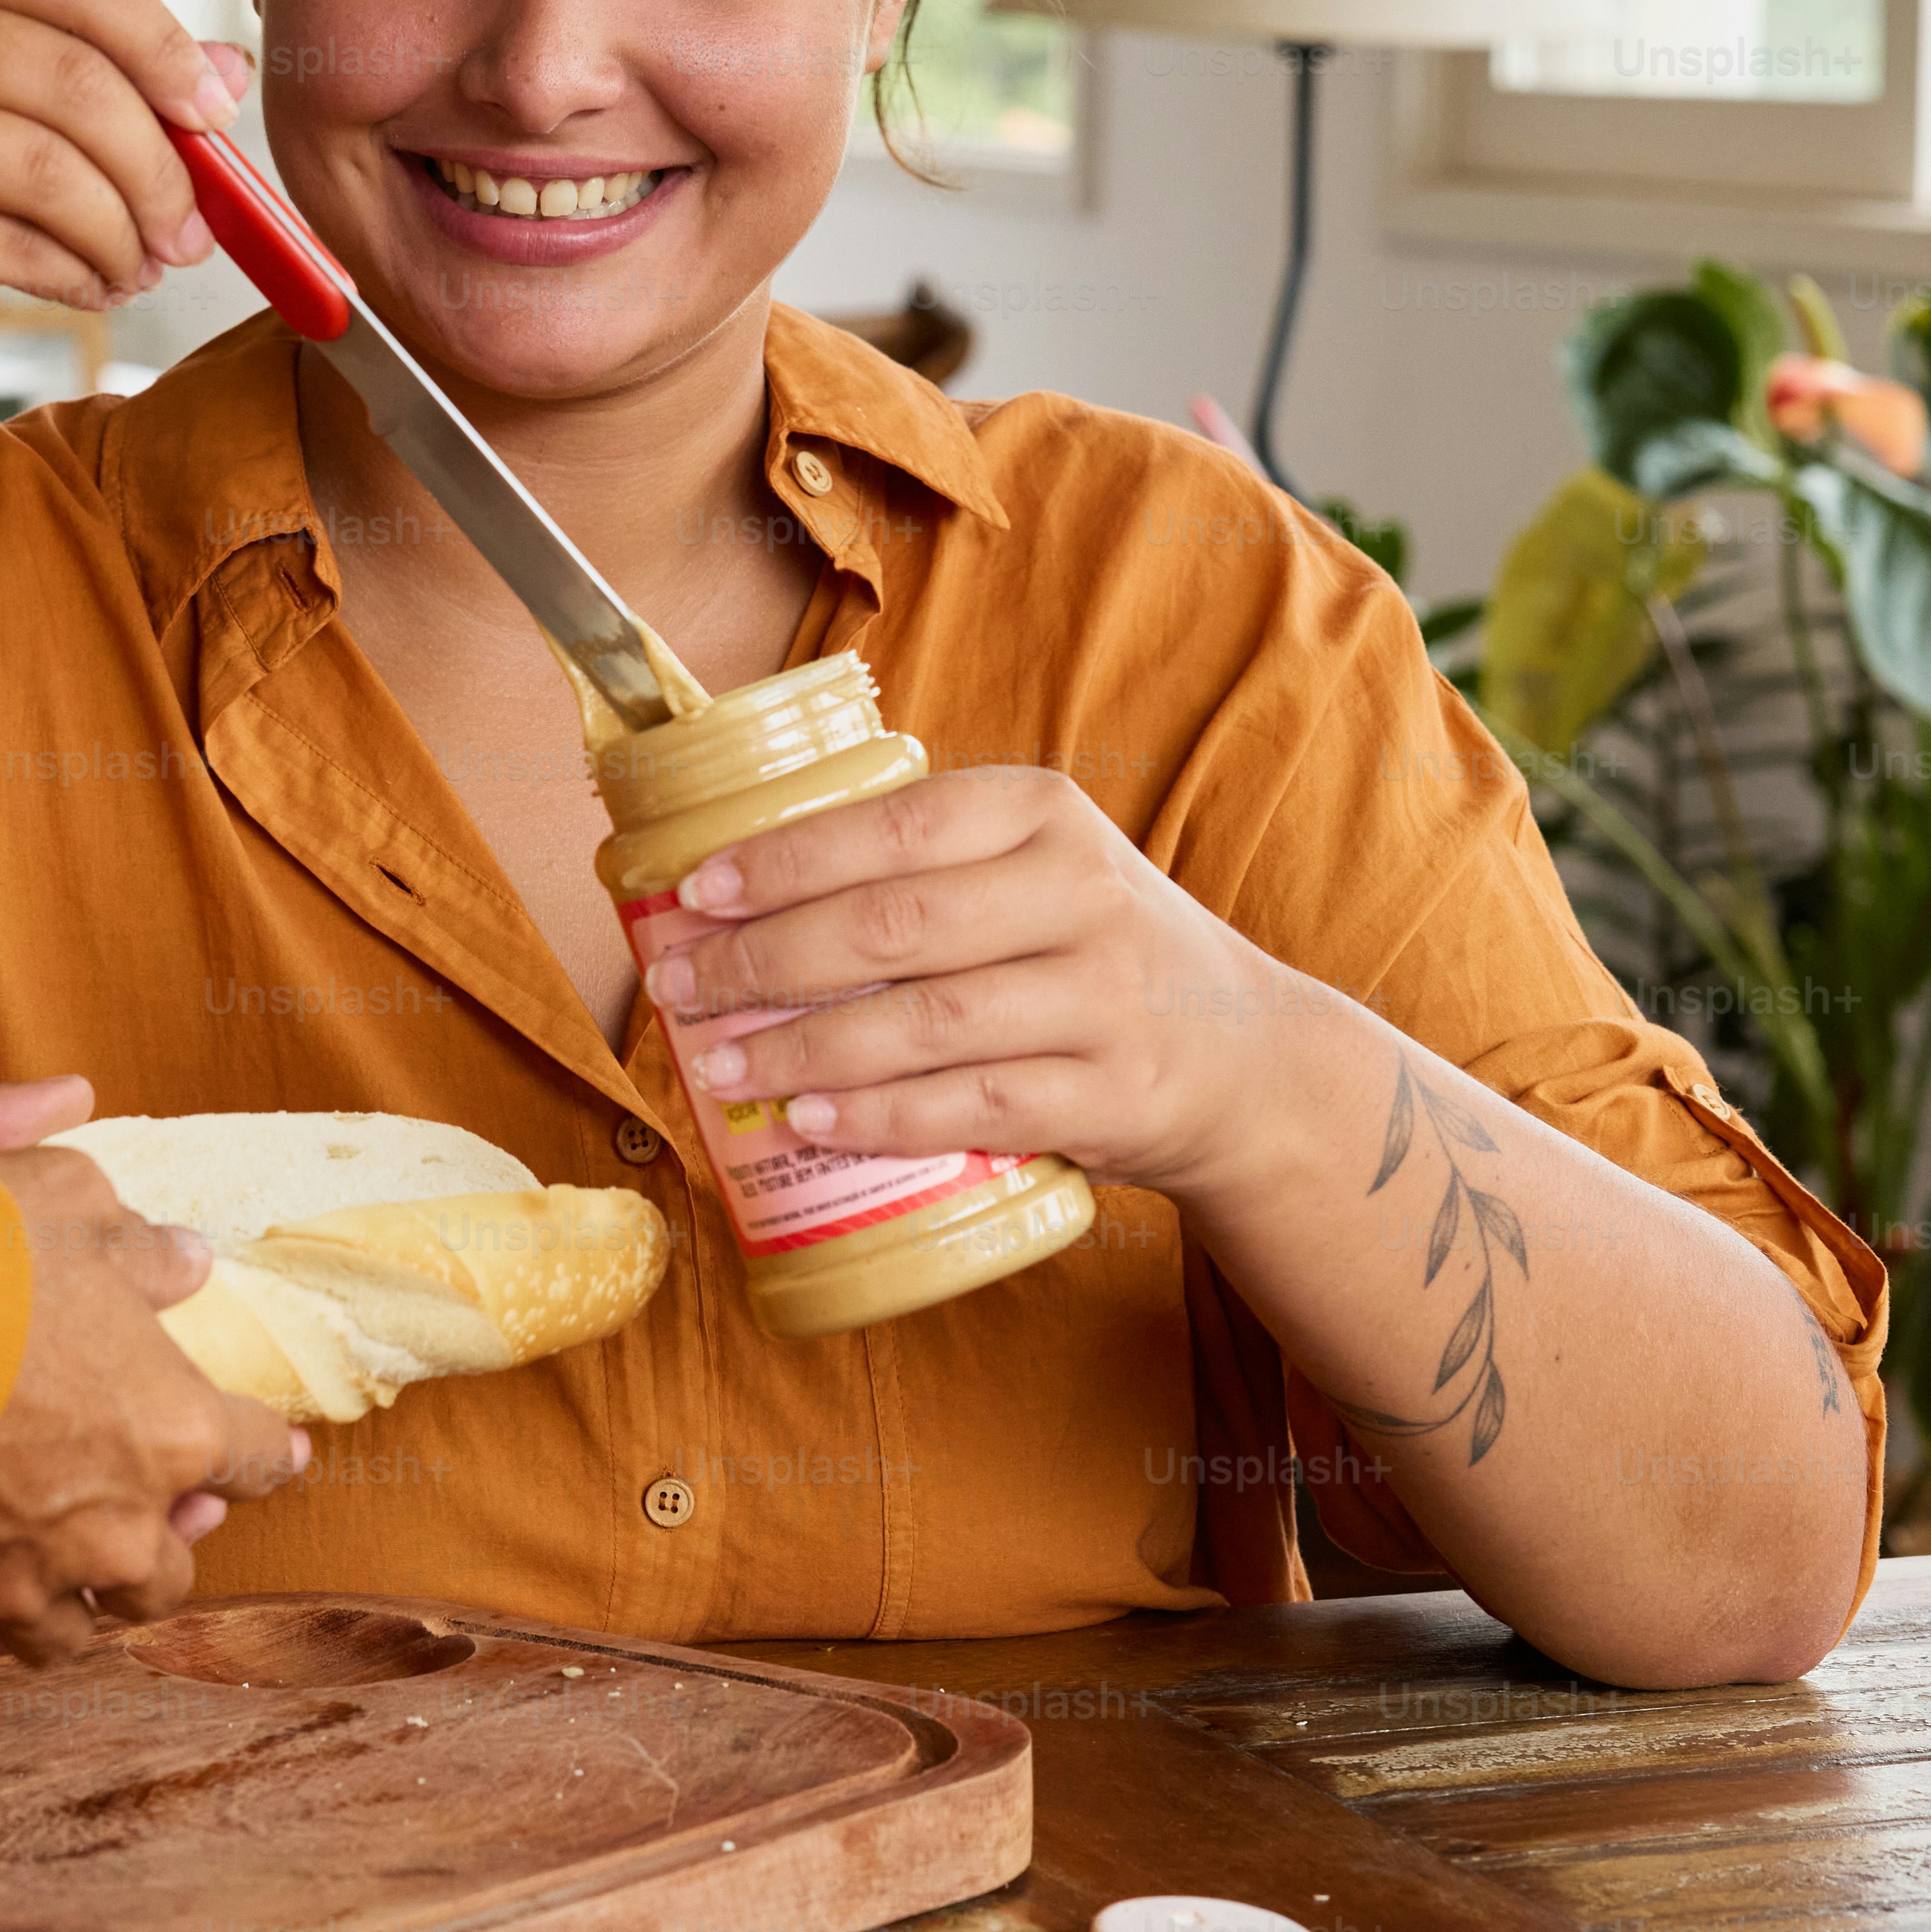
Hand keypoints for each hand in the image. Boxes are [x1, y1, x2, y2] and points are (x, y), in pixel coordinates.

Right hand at [0, 0, 240, 419]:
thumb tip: (225, 70)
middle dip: (161, 165)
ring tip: (138, 269)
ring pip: (49, 167)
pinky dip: (74, 276)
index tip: (212, 112)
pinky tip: (88, 290)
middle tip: (193, 231)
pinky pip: (9, 243)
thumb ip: (79, 76)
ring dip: (122, 232)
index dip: (160, 39)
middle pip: (74, 75)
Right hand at [0, 1074, 305, 1667]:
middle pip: (169, 1572)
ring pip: (74, 1629)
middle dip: (163, 1541)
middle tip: (153, 1518)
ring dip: (76, 1597)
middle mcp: (111, 1529)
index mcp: (172, 1429)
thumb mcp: (67, 1204)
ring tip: (64, 1570)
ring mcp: (17, 1585)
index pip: (254, 1456)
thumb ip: (136, 1246)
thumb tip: (185, 1263)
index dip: (267, 1450)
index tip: (278, 1454)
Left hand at [642, 766, 1341, 1200]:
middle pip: (895, 924)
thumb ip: (928, 863)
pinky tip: (809, 1117)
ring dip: (805, 1048)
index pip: (897, 826)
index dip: (786, 860)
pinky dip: (881, 1115)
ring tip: (722, 1065)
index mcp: (1046, 814)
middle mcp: (1081, 895)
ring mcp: (1102, 998)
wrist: (1249, 1059)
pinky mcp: (1112, 1093)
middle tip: (681, 989)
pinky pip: (972, 1107)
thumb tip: (744, 890)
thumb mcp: (1038, 868)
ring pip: (926, 1023)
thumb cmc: (1094, 954)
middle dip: (766, 960)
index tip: (698, 894)